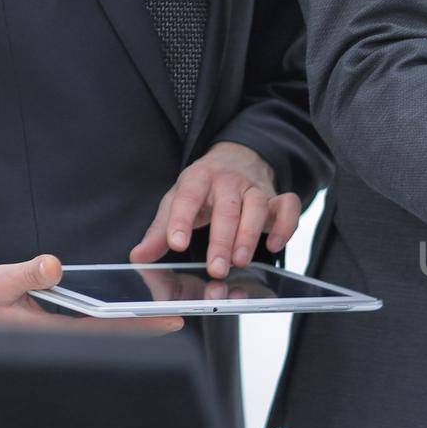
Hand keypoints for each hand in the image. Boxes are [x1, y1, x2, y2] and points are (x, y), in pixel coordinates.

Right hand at [0, 256, 183, 335]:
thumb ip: (26, 274)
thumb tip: (54, 266)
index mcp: (51, 333)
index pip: (107, 331)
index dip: (141, 326)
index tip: (170, 321)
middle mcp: (62, 343)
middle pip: (116, 339)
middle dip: (148, 329)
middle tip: (182, 318)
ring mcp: (61, 343)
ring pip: (107, 339)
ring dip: (135, 329)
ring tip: (166, 316)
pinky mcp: (57, 339)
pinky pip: (93, 334)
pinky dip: (115, 325)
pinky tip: (132, 316)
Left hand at [130, 143, 301, 277]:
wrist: (237, 158)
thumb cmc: (203, 188)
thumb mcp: (176, 202)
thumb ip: (159, 231)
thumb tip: (138, 257)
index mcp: (197, 178)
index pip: (188, 197)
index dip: (181, 220)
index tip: (175, 244)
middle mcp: (228, 181)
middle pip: (227, 208)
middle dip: (222, 240)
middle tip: (216, 269)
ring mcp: (255, 188)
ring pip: (258, 207)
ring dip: (250, 236)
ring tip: (240, 261)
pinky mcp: (277, 196)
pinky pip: (289, 207)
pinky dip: (285, 225)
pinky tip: (274, 245)